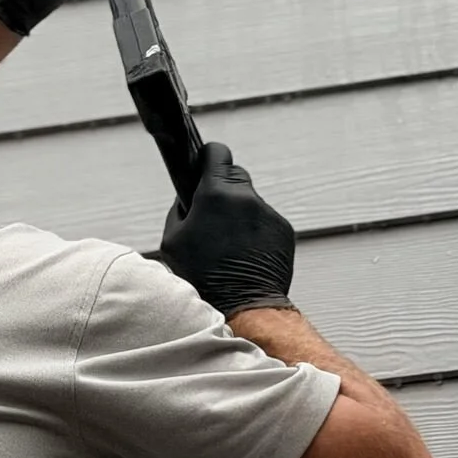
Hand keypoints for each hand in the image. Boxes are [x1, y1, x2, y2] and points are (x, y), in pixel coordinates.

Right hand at [159, 142, 295, 319]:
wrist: (244, 306)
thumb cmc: (203, 276)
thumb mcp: (172, 240)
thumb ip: (180, 209)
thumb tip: (189, 198)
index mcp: (215, 194)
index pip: (217, 152)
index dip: (208, 157)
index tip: (203, 166)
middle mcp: (246, 198)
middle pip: (235, 174)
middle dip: (223, 188)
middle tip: (213, 213)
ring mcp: (269, 213)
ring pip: (251, 201)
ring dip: (240, 213)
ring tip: (229, 243)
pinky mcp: (284, 230)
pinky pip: (266, 221)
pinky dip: (256, 231)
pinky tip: (246, 253)